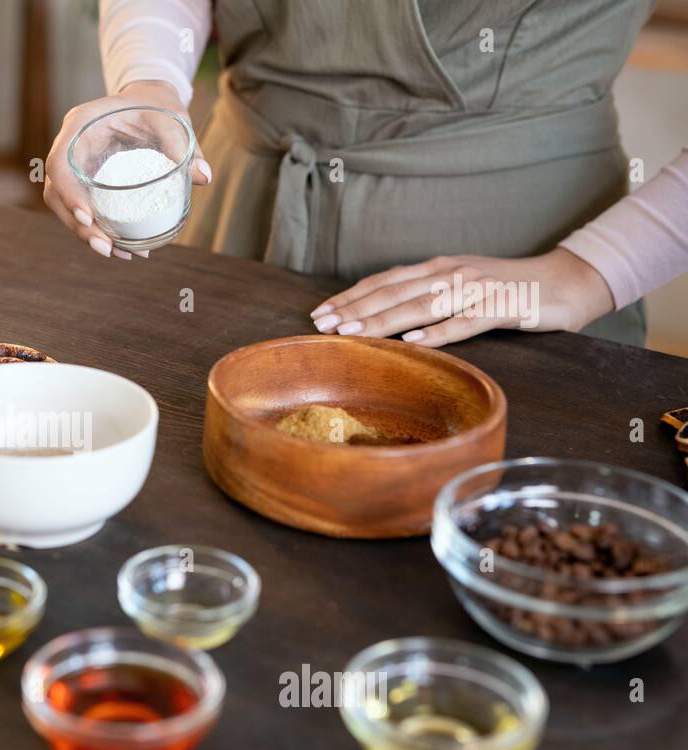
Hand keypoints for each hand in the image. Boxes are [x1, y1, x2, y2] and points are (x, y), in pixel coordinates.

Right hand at [43, 80, 211, 259]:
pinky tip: (121, 249)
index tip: (88, 218)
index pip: (59, 163)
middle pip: (56, 193)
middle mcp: (71, 147)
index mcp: (80, 124)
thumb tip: (203, 177)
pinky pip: (82, 209)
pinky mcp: (84, 182)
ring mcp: (75, 166)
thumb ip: (183, 144)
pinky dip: (98, 231)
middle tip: (105, 248)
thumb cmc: (155, 105)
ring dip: (86, 234)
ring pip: (64, 207)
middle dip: (76, 225)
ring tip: (116, 253)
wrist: (149, 103)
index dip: (68, 193)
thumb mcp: (170, 118)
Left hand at [309, 249, 615, 346]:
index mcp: (439, 268)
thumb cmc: (507, 289)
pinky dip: (440, 332)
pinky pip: (467, 322)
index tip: (320, 313)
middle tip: (323, 325)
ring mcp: (478, 289)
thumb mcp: (460, 287)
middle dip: (356, 308)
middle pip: (395, 292)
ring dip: (386, 319)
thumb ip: (426, 295)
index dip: (351, 296)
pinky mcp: (504, 307)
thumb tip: (383, 314)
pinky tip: (416, 342)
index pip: (385, 281)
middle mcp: (453, 274)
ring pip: (423, 305)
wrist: (567, 282)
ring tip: (354, 332)